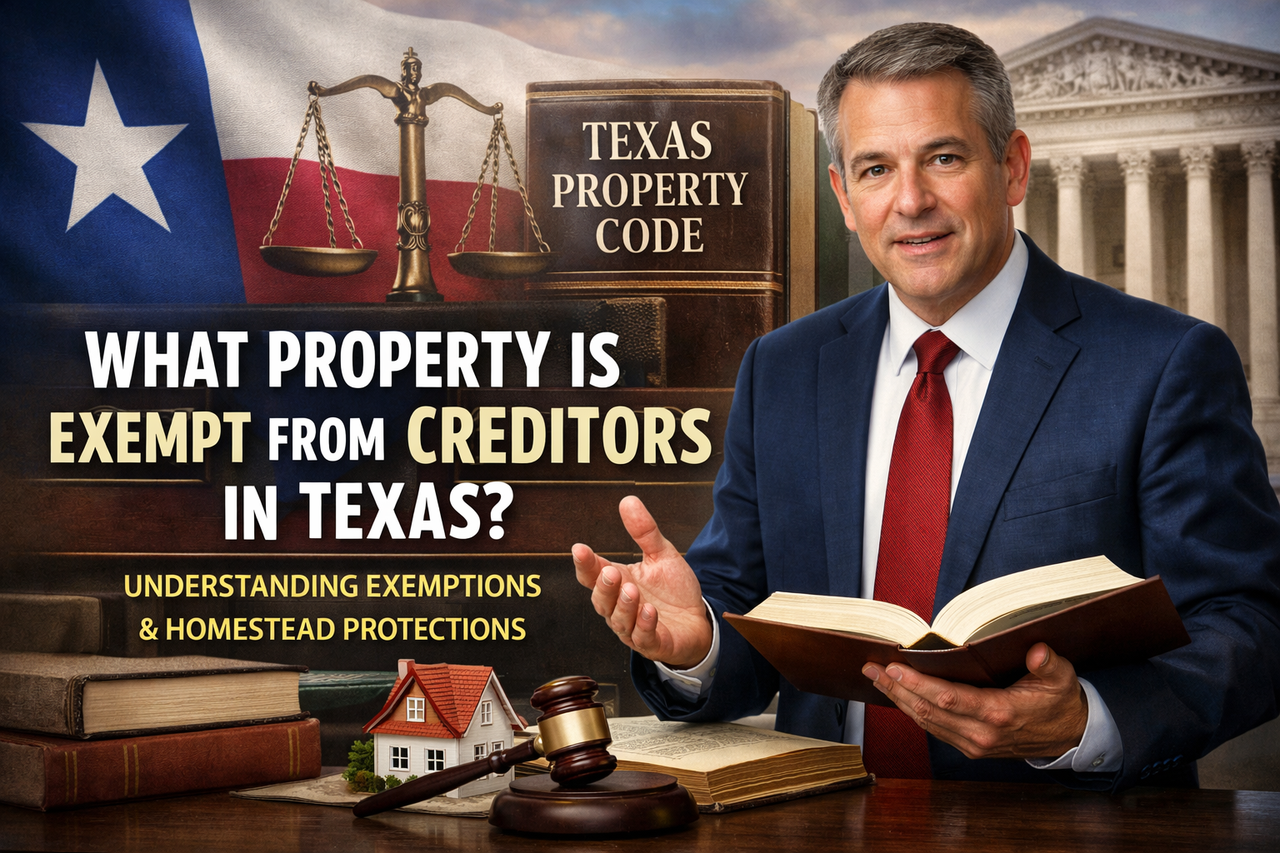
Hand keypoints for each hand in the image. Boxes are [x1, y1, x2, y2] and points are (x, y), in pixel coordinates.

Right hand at [572, 496, 712, 668]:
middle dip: (604, 587)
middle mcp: (620, 607)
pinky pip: (643, 637)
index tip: (579, 549)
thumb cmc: (673, 591)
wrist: (698, 620)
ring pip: (619, 620)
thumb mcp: (661, 555)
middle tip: (611, 573)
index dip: (584, 564)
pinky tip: (650, 612)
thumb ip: (644, 532)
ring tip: (632, 591)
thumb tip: (628, 500)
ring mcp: (634, 628)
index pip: (593, 574)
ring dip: (624, 606)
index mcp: (619, 583)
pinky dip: (644, 625)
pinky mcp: (652, 644)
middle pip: (601, 600)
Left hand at [861, 642, 1088, 759]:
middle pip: (927, 710)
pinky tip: (898, 695)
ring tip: (875, 678)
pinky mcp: (970, 747)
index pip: (948, 698)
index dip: (917, 684)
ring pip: (926, 721)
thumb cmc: (1061, 702)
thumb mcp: (1062, 679)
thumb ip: (1048, 664)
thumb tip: (1037, 650)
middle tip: (870, 668)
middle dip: (895, 689)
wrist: (1069, 737)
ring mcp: (974, 744)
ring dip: (898, 700)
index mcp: (1000, 714)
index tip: (893, 668)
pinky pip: (934, 728)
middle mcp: (981, 733)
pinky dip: (912, 710)